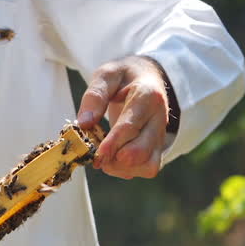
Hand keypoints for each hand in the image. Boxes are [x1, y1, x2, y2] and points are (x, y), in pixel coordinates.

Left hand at [76, 55, 171, 179]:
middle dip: (116, 158)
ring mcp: (160, 135)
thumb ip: (95, 95)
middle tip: (98, 155)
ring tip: (106, 156)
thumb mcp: (106, 74)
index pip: (131, 126)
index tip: (98, 155)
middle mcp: (159, 118)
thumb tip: (84, 123)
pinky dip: (129, 170)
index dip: (112, 143)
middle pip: (142, 151)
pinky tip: (114, 158)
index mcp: (148, 96)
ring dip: (123, 168)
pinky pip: (148, 168)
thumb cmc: (124, 77)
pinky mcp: (157, 147)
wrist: (147, 77)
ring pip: (148, 165)